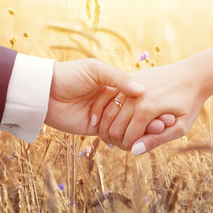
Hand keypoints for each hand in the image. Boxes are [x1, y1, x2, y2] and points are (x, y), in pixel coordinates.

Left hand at [44, 58, 174, 136]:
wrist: (43, 91)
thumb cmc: (69, 75)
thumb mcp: (96, 70)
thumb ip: (119, 80)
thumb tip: (142, 92)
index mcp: (113, 84)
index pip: (138, 96)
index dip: (152, 102)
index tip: (168, 107)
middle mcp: (111, 101)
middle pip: (136, 112)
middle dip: (151, 118)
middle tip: (168, 123)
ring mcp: (103, 116)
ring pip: (127, 125)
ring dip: (141, 130)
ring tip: (158, 132)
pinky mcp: (94, 129)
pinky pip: (112, 136)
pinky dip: (125, 139)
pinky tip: (140, 141)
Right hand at [94, 57, 207, 153]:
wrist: (194, 74)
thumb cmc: (190, 103)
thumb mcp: (180, 127)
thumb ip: (157, 140)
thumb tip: (133, 151)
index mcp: (146, 110)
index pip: (126, 139)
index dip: (129, 148)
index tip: (134, 149)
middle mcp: (134, 97)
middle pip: (113, 128)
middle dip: (117, 140)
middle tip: (125, 143)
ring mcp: (130, 85)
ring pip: (107, 113)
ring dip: (110, 126)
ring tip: (120, 133)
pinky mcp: (129, 77)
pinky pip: (111, 98)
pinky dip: (110, 111)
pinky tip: (117, 118)